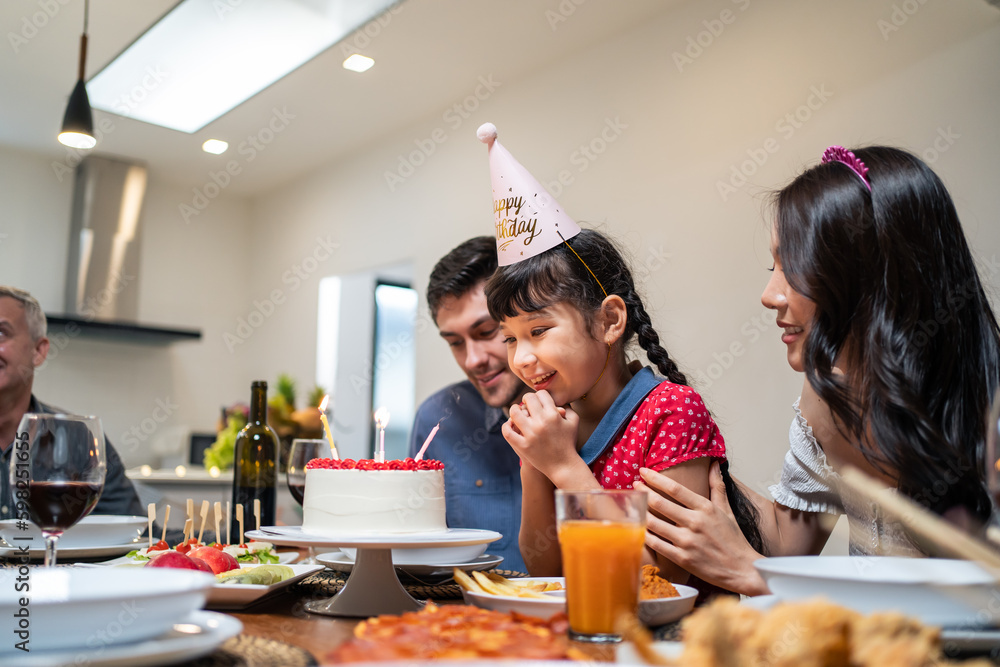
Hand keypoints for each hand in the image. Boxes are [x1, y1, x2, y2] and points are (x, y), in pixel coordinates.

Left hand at [503, 390, 581, 485]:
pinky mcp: (523, 446)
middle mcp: (541, 422)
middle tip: (526, 403)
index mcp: (553, 415)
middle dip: (527, 399)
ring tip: (516, 411)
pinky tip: (510, 424)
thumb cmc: (568, 442)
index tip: (538, 400)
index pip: (541, 394)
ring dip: (514, 409)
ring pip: (514, 413)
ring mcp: (530, 435)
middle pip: (528, 399)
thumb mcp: (573, 423)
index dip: (539, 395)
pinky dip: (506, 426)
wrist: (563, 466)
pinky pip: (508, 432)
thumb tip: (557, 398)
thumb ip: (568, 407)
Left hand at [635, 461, 768, 595]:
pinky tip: (637, 528)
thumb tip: (714, 464)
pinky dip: (644, 535)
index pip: (674, 488)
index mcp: (705, 508)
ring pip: (654, 523)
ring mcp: (687, 542)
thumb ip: (717, 486)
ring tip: (632, 505)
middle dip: (643, 492)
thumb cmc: (734, 539)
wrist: (742, 570)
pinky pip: (655, 544)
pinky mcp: (681, 559)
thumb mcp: (727, 510)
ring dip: (639, 512)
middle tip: (634, 486)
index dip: (655, 478)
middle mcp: (695, 523)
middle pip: (660, 503)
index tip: (643, 471)